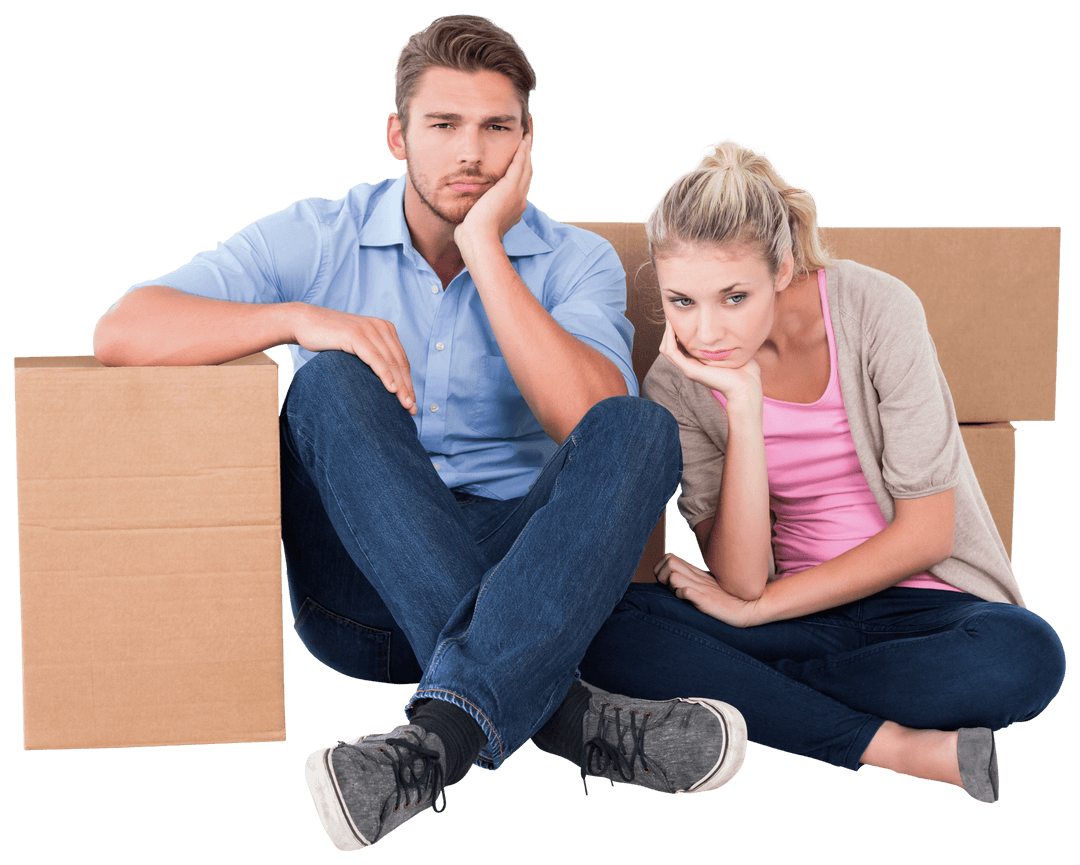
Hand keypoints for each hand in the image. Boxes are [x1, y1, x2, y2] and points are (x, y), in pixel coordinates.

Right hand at [292, 304, 415, 413]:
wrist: (304, 322)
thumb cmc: (329, 339)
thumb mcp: (357, 345)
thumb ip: (372, 356)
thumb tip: (385, 382)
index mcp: (385, 329)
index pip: (402, 360)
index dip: (408, 383)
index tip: (411, 402)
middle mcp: (380, 327)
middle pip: (399, 363)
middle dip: (407, 388)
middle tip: (412, 409)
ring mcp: (369, 330)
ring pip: (390, 362)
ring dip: (400, 386)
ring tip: (405, 404)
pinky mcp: (356, 335)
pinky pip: (375, 359)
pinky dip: (385, 375)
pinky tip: (391, 389)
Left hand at [454, 132, 531, 257]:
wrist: (478, 240)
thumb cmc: (473, 237)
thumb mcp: (478, 223)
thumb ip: (478, 214)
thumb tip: (470, 215)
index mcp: (514, 208)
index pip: (521, 183)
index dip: (522, 168)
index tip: (521, 156)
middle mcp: (520, 200)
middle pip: (528, 171)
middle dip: (528, 154)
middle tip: (529, 136)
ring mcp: (518, 194)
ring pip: (527, 165)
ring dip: (528, 147)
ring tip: (529, 131)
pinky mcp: (511, 188)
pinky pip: (519, 164)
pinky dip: (521, 151)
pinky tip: (522, 139)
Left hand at [654, 553, 761, 628]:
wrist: (749, 608)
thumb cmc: (728, 600)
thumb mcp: (709, 586)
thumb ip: (694, 579)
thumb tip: (676, 580)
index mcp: (697, 573)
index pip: (669, 557)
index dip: (661, 568)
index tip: (666, 581)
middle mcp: (697, 577)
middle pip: (668, 560)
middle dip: (661, 574)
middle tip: (668, 586)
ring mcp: (702, 588)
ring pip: (673, 576)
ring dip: (670, 585)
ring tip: (678, 593)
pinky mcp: (706, 600)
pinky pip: (687, 593)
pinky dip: (683, 596)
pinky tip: (689, 600)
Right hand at [659, 321, 762, 407]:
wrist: (746, 386)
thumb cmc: (745, 371)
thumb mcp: (734, 350)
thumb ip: (729, 340)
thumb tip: (736, 325)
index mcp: (699, 363)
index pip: (680, 346)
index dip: (677, 331)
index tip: (680, 316)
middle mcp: (691, 366)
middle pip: (670, 346)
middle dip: (669, 330)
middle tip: (671, 315)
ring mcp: (689, 369)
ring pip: (667, 349)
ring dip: (667, 333)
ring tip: (669, 319)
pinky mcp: (690, 370)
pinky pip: (672, 352)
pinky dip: (669, 338)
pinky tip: (672, 327)